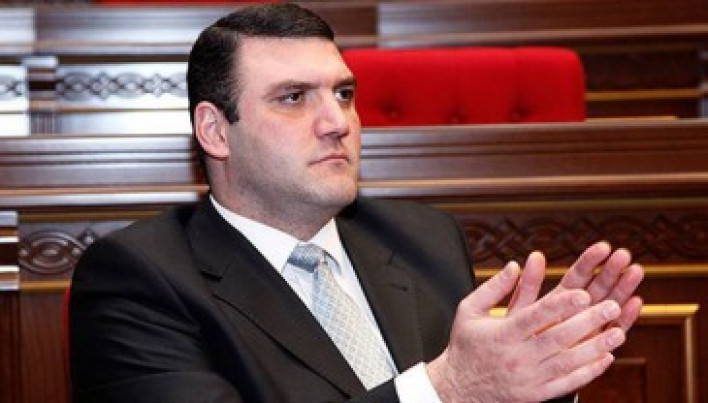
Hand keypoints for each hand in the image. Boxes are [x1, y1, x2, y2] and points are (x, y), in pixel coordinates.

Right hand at [427, 242, 643, 401]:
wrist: (458, 388)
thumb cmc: (466, 344)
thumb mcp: (469, 310)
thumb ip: (493, 288)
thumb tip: (514, 265)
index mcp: (502, 334)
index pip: (535, 316)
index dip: (560, 305)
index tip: (583, 292)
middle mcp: (517, 356)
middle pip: (558, 338)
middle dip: (587, 322)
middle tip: (612, 306)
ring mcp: (528, 378)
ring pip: (567, 362)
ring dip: (595, 347)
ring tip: (618, 332)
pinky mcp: (535, 394)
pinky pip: (567, 383)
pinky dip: (588, 372)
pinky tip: (605, 358)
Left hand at [509, 242, 643, 331]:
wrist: (523, 371)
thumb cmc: (518, 340)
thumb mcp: (520, 310)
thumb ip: (528, 285)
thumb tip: (534, 255)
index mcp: (559, 299)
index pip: (577, 276)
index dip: (590, 261)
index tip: (603, 246)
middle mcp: (578, 310)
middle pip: (597, 286)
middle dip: (611, 270)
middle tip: (624, 254)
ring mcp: (590, 326)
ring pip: (610, 303)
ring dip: (623, 288)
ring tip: (636, 271)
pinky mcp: (599, 344)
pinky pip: (615, 329)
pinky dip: (626, 317)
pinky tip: (636, 302)